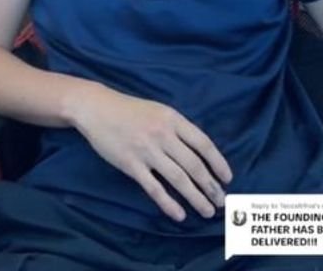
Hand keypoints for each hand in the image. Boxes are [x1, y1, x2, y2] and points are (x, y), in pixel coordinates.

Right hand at [71, 84, 231, 221]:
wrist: (95, 108)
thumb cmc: (129, 110)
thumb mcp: (158, 111)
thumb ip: (178, 129)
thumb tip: (201, 154)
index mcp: (172, 119)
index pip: (204, 144)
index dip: (219, 164)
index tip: (227, 179)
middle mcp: (162, 135)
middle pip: (194, 166)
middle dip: (211, 187)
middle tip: (221, 203)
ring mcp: (146, 151)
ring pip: (178, 179)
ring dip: (196, 198)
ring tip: (207, 211)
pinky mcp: (130, 164)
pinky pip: (154, 188)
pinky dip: (168, 203)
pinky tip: (179, 214)